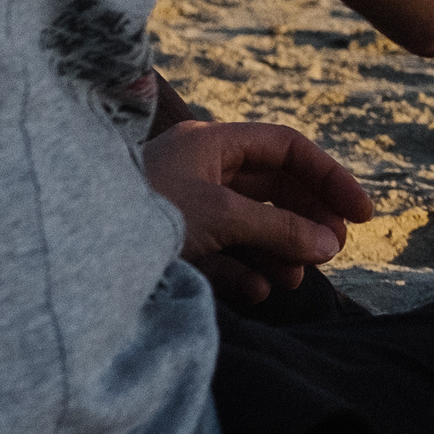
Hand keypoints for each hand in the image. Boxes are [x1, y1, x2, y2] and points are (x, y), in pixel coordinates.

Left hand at [144, 121, 375, 302]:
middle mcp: (201, 169)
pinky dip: (245, 270)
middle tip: (330, 252)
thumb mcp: (221, 217)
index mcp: (213, 143)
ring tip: (295, 277)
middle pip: (273, 188)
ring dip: (278, 250)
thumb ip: (279, 229)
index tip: (360, 214)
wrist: (73, 255)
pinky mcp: (173, 244)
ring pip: (250, 224)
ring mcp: (187, 207)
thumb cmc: (144, 214)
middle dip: (304, 221)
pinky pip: (223, 252)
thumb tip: (328, 243)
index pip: (287, 149)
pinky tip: (258, 290)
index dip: (328, 177)